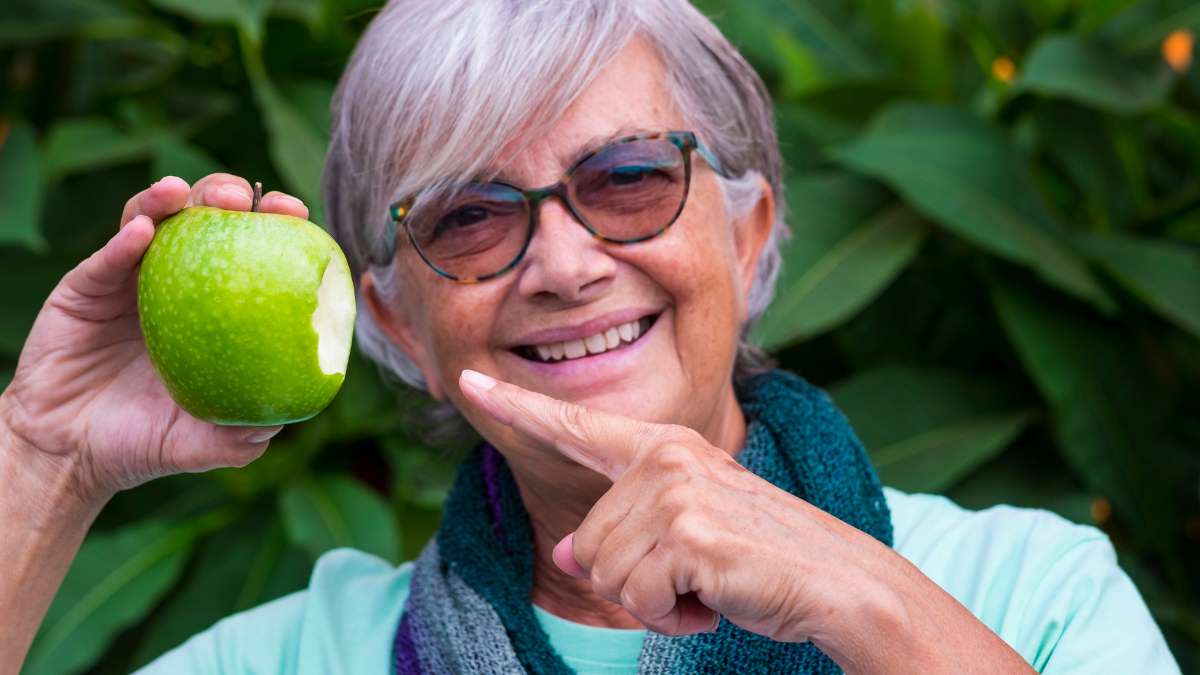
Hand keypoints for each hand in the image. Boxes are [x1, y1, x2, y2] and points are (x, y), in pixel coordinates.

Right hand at [0, 174, 310, 508]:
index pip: (252, 250)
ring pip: (153, 219)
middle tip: (243, 198)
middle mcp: (177, 282)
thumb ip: (240, 437)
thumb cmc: (144, 443)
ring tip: (184, 193)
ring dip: (172, 199)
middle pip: (205, 218)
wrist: (69, 453)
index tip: (294, 215)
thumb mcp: (201, 445)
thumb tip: (282, 422)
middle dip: (227, 193)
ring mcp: (129, 279)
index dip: (276, 226)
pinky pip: (106, 258)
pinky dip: (125, 240)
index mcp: (216, 306)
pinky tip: (144, 230)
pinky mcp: (85, 287)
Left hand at [457, 368, 892, 640]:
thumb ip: (624, 534)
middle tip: (696, 576)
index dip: (517, 408)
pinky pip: (635, 598)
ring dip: (654, 603)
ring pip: (604, 575)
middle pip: (586, 544)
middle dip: (633, 582)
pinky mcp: (687, 530)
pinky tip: (713, 598)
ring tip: (707, 585)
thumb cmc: (762, 558)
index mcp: (664, 448)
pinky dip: (671, 619)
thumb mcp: (684, 540)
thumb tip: (565, 554)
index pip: (577, 428)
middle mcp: (664, 457)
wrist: (838, 581)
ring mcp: (674, 490)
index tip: (466, 381)